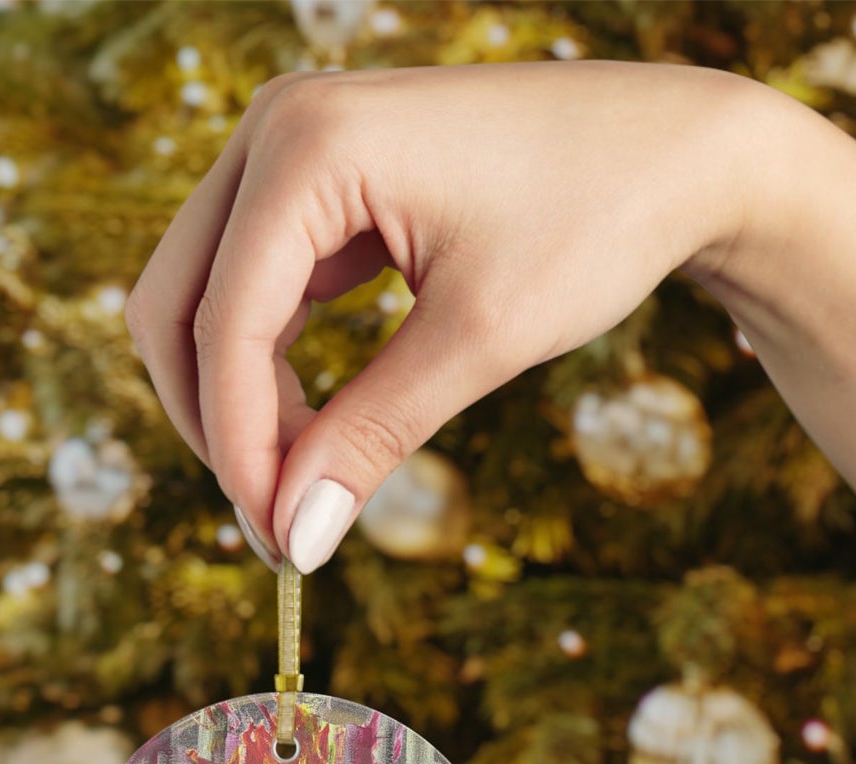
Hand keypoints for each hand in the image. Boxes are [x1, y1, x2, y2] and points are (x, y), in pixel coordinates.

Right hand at [124, 61, 760, 572]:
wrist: (680, 153)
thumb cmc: (597, 220)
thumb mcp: (479, 341)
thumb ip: (371, 437)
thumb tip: (294, 537)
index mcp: (309, 145)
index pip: (224, 324)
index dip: (239, 447)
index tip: (279, 540)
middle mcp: (278, 130)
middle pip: (176, 307)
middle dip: (216, 425)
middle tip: (276, 522)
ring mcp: (291, 151)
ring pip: (205, 303)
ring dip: (238, 403)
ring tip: (303, 487)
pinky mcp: (317, 185)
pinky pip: (254, 291)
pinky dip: (270, 369)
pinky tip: (316, 430)